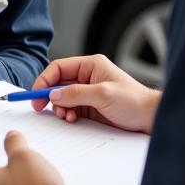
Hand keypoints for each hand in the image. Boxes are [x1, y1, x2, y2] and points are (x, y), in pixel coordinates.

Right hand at [31, 54, 159, 133]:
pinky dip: (67, 114)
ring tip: (66, 116)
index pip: (59, 68)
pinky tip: (72, 119)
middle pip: (58, 83)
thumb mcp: (103, 95)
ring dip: (59, 107)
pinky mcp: (90, 107)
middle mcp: (87, 77)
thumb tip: (53, 95)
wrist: (149, 118)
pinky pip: (71, 108)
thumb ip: (76, 93)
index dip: (45, 80)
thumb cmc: (133, 101)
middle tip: (40, 108)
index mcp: (91, 65)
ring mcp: (88, 92)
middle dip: (49, 95)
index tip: (35, 94)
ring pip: (62, 97)